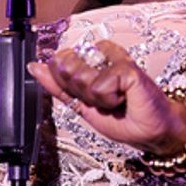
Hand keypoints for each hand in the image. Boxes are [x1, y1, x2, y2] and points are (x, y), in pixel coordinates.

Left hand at [27, 40, 185, 155]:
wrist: (151, 131)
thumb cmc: (124, 118)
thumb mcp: (82, 104)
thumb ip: (59, 86)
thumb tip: (34, 66)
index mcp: (90, 60)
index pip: (57, 63)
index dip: (68, 85)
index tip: (89, 96)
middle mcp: (101, 54)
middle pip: (66, 68)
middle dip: (81, 92)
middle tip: (104, 99)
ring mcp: (115, 59)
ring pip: (81, 77)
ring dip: (96, 99)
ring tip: (116, 100)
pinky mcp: (127, 67)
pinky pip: (99, 85)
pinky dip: (109, 99)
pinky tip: (125, 98)